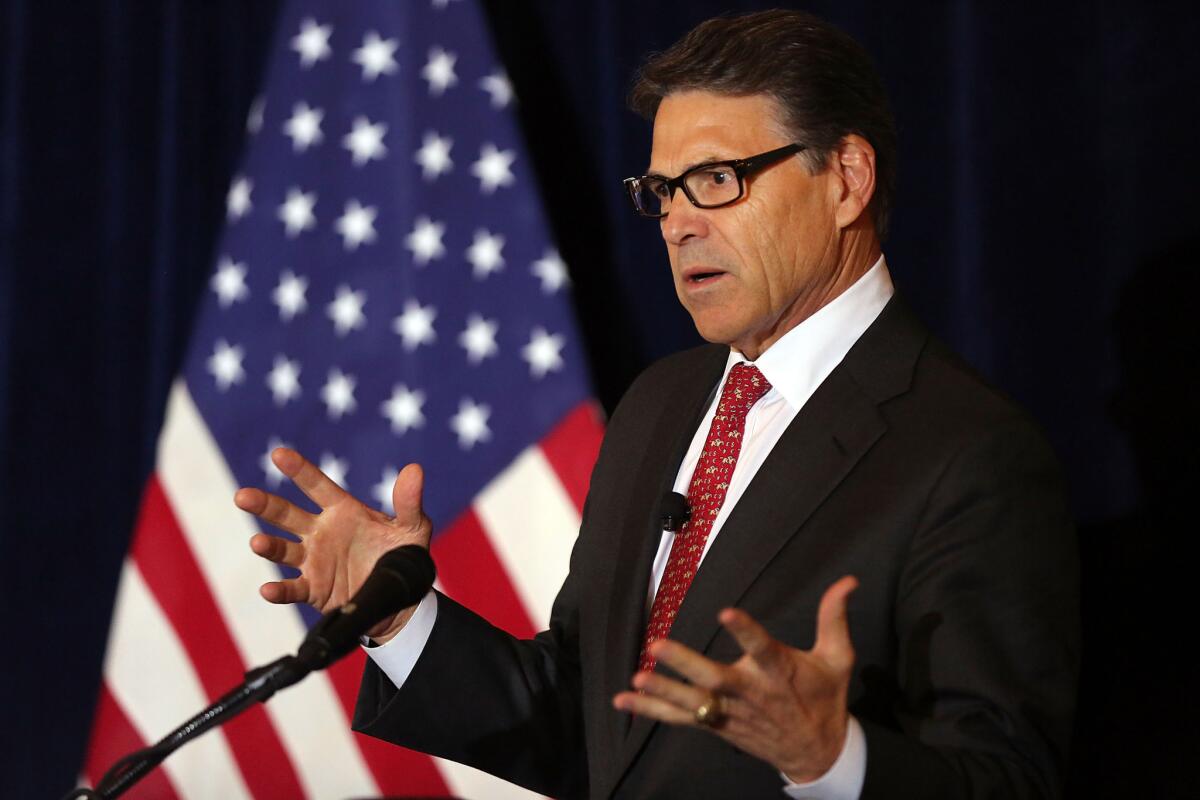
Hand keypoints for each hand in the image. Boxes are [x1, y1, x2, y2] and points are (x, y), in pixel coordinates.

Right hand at [234, 447, 432, 641]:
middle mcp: (321, 532)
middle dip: (264, 505)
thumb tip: (415, 468)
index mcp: (342, 510)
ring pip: (282, 549)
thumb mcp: (412, 527)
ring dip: (268, 545)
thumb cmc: (403, 555)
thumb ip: (409, 501)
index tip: (278, 454)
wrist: (401, 597)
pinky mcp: (314, 589)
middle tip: (242, 496)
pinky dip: (279, 590)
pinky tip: (268, 589)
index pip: (316, 485)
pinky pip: (292, 588)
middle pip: (286, 514)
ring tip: (257, 543)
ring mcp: (314, 560)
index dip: (299, 470)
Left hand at [612, 576, 857, 781]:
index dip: (746, 631)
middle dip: (686, 663)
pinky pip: (681, 719)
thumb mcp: (838, 659)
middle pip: (716, 679)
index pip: (762, 648)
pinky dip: (652, 711)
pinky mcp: (717, 726)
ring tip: (636, 681)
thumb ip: (834, 617)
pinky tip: (623, 700)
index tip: (727, 611)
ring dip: (664, 692)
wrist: (818, 753)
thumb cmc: (825, 699)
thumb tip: (847, 581)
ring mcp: (731, 713)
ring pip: (694, 704)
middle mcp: (752, 694)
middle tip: (658, 646)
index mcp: (780, 672)